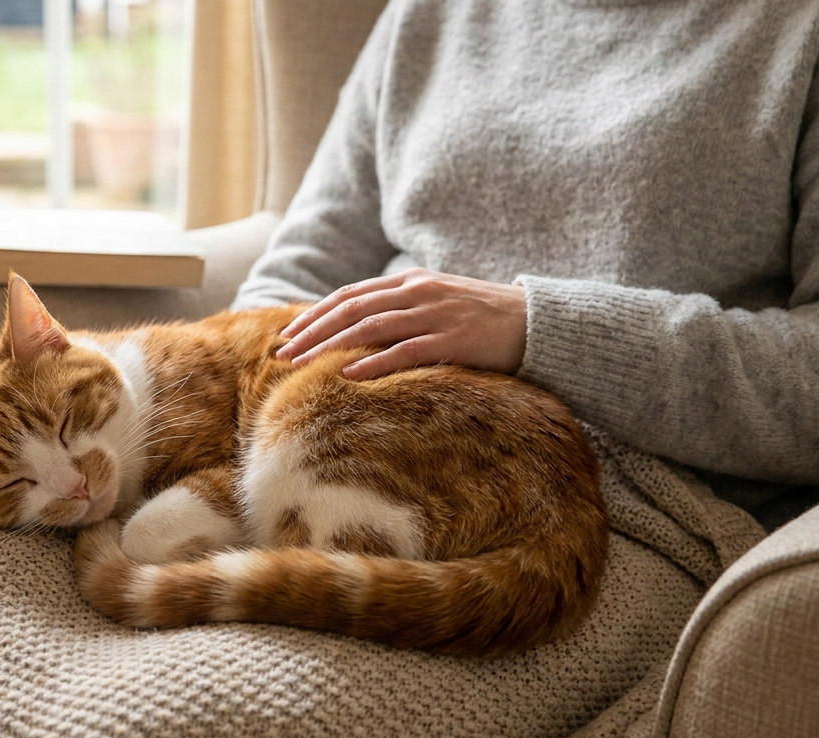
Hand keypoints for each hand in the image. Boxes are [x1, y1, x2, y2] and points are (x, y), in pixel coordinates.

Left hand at [276, 268, 527, 379]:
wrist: (537, 323)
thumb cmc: (484, 320)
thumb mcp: (438, 304)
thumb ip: (402, 310)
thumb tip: (359, 331)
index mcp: (411, 281)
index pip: (351, 294)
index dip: (315, 313)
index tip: (288, 334)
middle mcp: (418, 292)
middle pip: (351, 309)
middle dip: (312, 330)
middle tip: (282, 353)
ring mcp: (435, 315)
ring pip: (370, 327)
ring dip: (330, 346)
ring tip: (301, 364)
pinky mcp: (454, 341)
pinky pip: (406, 351)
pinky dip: (374, 361)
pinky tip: (348, 374)